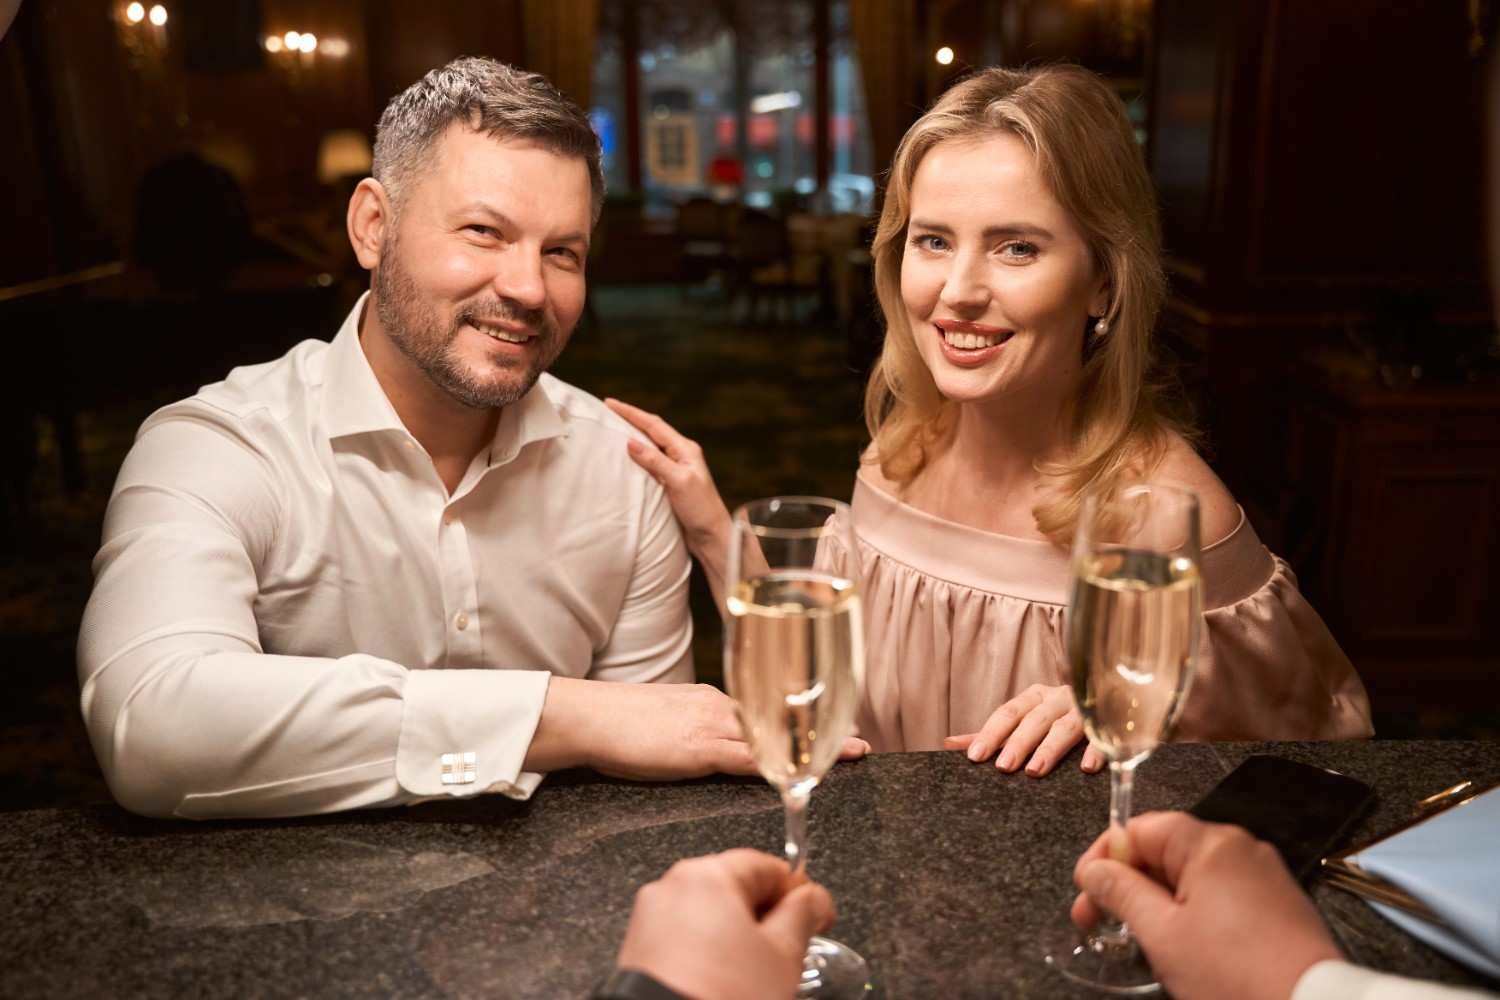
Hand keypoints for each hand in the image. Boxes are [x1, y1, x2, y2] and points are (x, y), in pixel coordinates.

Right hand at [529, 680, 868, 780]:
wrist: (591, 717)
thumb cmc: (620, 721)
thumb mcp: (669, 717)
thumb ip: (698, 725)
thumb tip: (718, 740)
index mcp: (713, 699)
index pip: (766, 709)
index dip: (803, 720)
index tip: (834, 724)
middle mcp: (720, 706)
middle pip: (780, 719)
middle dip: (821, 731)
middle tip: (860, 743)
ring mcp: (712, 725)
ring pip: (775, 737)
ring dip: (814, 746)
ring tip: (852, 753)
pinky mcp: (700, 748)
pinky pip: (748, 758)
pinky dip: (779, 764)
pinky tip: (802, 773)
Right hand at [605, 399, 733, 568]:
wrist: (711, 536)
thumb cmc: (700, 509)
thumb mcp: (678, 481)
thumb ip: (656, 461)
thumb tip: (631, 441)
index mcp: (685, 449)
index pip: (654, 425)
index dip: (631, 413)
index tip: (610, 403)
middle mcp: (681, 455)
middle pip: (651, 431)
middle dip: (630, 419)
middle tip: (608, 410)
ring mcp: (676, 469)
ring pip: (650, 446)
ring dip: (632, 436)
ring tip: (613, 428)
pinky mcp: (670, 483)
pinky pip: (649, 463)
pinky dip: (636, 456)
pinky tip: (625, 458)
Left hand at [616, 849, 835, 999]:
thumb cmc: (722, 995)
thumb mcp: (783, 955)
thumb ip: (804, 915)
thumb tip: (814, 898)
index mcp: (706, 875)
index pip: (767, 865)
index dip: (800, 891)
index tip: (818, 915)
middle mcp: (670, 888)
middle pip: (735, 888)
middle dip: (766, 917)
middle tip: (791, 951)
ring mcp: (649, 920)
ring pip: (709, 916)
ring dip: (737, 938)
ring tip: (757, 975)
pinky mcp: (638, 952)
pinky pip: (684, 940)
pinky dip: (708, 954)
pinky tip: (725, 982)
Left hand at [943, 683, 1103, 776]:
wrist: (1110, 697)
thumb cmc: (1056, 717)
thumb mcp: (1023, 722)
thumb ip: (992, 734)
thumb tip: (948, 744)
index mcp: (1034, 697)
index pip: (1007, 713)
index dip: (990, 733)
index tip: (975, 756)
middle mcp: (1057, 699)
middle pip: (1034, 719)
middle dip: (1017, 743)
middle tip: (1003, 767)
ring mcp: (1084, 709)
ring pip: (1065, 727)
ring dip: (1049, 747)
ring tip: (1035, 770)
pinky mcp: (1109, 722)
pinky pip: (1102, 735)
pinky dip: (1095, 749)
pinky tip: (1088, 767)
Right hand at [1071, 812, 1343, 999]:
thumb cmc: (1235, 974)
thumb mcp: (1163, 934)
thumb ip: (1121, 893)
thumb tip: (1093, 870)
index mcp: (1210, 844)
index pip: (1140, 829)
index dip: (1104, 857)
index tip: (1084, 891)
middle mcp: (1240, 848)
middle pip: (1165, 850)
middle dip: (1127, 882)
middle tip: (1095, 920)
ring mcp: (1263, 875)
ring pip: (1192, 874)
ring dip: (1156, 899)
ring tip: (1136, 936)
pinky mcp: (1279, 904)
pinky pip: (1221, 893)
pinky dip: (1191, 910)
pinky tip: (1179, 942)